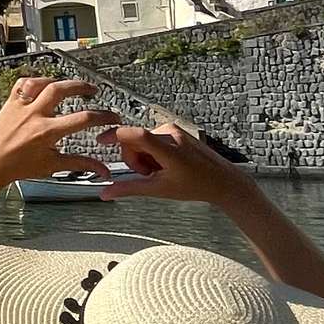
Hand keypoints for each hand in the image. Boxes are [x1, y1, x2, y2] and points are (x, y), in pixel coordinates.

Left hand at [0, 77, 120, 199]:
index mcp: (46, 132)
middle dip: (81, 86)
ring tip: (69, 85)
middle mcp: (33, 116)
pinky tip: (42, 85)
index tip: (112, 117)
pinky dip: (35, 81)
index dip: (104, 116)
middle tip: (92, 90)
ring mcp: (19, 108)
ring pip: (41, 83)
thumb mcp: (52, 166)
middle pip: (62, 89)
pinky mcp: (8, 104)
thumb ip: (80, 164)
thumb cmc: (16, 168)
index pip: (83, 119)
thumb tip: (103, 170)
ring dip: (58, 81)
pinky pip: (22, 84)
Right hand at [97, 123, 256, 203]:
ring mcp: (174, 131)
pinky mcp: (176, 131)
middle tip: (148, 174)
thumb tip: (106, 193)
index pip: (136, 135)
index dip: (115, 135)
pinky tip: (165, 165)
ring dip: (144, 158)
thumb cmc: (196, 186)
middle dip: (134, 159)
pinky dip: (152, 153)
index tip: (101, 141)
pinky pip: (151, 139)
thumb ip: (130, 189)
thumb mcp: (159, 190)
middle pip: (134, 141)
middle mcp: (171, 134)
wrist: (222, 181)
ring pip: (142, 141)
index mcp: (169, 149)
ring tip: (160, 171)